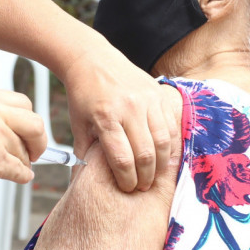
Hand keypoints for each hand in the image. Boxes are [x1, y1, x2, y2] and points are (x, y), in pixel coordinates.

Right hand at [0, 87, 46, 203]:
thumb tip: (21, 132)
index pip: (23, 103)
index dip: (29, 121)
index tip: (27, 134)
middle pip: (35, 123)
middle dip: (39, 141)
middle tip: (34, 154)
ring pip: (25, 152)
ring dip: (19, 163)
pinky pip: (22, 171)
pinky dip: (21, 177)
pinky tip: (13, 178)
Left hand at [63, 43, 178, 191]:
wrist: (93, 61)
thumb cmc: (83, 96)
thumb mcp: (78, 125)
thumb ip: (84, 153)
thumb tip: (83, 181)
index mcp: (106, 118)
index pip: (122, 160)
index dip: (127, 180)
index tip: (127, 188)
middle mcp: (129, 109)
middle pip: (146, 155)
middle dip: (145, 177)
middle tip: (142, 186)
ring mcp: (147, 100)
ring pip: (163, 142)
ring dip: (161, 165)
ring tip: (153, 174)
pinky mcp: (158, 94)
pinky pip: (172, 125)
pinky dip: (170, 144)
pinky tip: (162, 155)